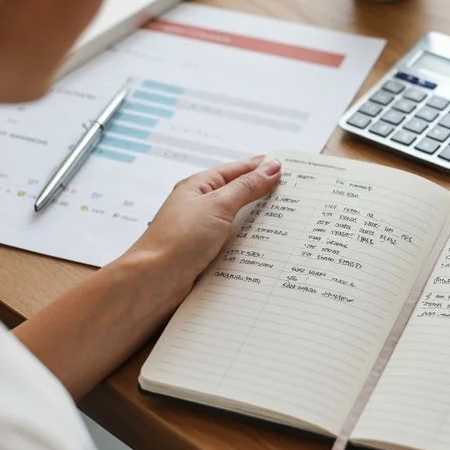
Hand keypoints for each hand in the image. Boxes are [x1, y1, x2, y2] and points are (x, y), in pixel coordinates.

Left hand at [126, 156, 281, 288]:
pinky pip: (234, 246)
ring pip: (237, 223)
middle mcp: (199, 208)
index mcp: (198, 188)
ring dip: (258, 223)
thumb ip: (247, 187)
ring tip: (288, 222)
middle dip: (263, 195)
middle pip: (238, 196)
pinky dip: (250, 245)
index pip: (236, 171)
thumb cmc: (179, 239)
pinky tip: (267, 249)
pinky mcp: (206, 256)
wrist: (154, 282)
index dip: (260, 168)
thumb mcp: (218, 205)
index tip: (286, 167)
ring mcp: (202, 233)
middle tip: (294, 194)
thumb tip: (271, 167)